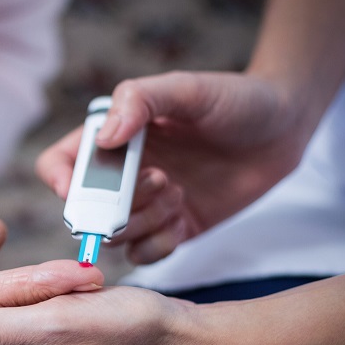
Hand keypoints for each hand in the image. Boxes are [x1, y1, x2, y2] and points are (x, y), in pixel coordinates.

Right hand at [37, 71, 308, 263]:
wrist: (286, 127)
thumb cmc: (234, 99)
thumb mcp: (186, 89)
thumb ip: (140, 101)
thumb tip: (103, 138)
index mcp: (112, 137)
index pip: (60, 164)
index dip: (58, 180)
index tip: (75, 189)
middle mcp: (121, 175)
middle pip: (84, 209)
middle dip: (115, 205)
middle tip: (161, 179)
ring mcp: (145, 205)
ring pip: (115, 236)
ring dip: (143, 221)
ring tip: (179, 191)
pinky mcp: (172, 229)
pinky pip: (144, 255)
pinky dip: (159, 245)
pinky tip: (184, 219)